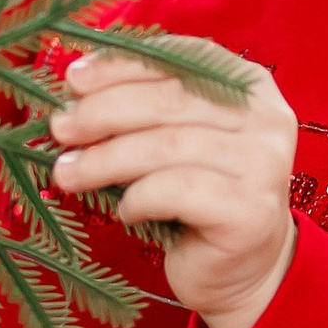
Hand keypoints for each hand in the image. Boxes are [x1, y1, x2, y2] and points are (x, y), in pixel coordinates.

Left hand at [48, 46, 296, 327]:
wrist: (243, 269)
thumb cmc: (199, 197)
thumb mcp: (175, 138)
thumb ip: (146, 105)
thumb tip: (75, 83)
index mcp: (250, 86)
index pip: (182, 58)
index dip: (124, 64)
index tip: (74, 78)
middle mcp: (266, 119)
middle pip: (170, 99)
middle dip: (103, 111)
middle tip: (60, 129)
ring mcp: (264, 164)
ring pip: (166, 146)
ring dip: (106, 159)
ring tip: (68, 173)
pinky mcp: (250, 211)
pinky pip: (175, 191)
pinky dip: (138, 198)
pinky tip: (124, 210)